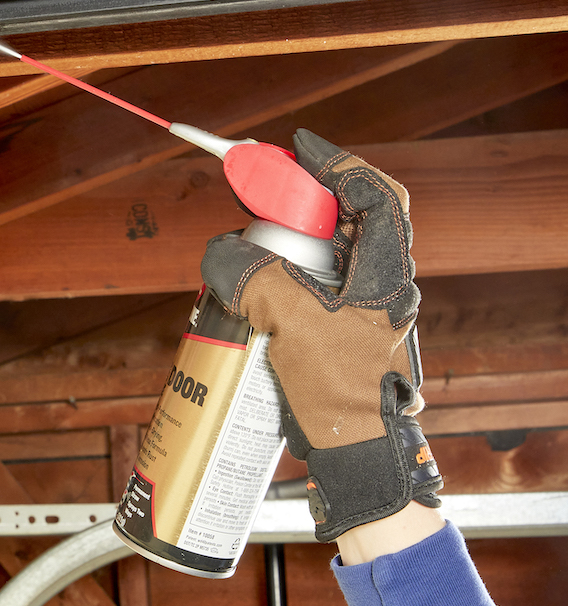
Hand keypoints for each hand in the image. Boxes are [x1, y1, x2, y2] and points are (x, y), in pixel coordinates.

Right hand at [200, 129, 441, 541]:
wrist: (356, 459)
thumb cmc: (341, 392)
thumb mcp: (291, 319)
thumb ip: (253, 273)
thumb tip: (220, 249)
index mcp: (386, 270)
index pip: (372, 193)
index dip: (334, 163)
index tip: (295, 147)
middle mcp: (380, 284)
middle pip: (341, 221)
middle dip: (296, 208)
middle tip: (256, 204)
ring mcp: (361, 313)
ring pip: (321, 258)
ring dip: (282, 250)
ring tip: (245, 258)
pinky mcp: (339, 337)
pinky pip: (308, 293)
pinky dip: (278, 285)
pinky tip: (249, 300)